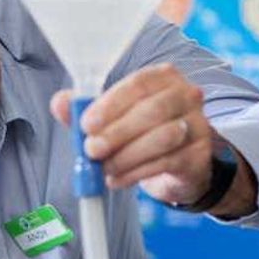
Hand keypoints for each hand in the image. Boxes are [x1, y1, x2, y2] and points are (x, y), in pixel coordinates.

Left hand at [51, 63, 212, 203]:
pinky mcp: (199, 155)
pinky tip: (117, 180)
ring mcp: (197, 125)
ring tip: (104, 169)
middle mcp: (186, 95)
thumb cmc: (142, 135)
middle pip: (152, 111)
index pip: (138, 84)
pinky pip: (167, 162)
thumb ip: (87, 111)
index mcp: (163, 78)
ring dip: (126, 156)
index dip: (111, 104)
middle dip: (116, 133)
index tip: (86, 125)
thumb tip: (59, 102)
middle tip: (91, 150)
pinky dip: (136, 173)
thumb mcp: (113, 120)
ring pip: (162, 138)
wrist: (177, 167)